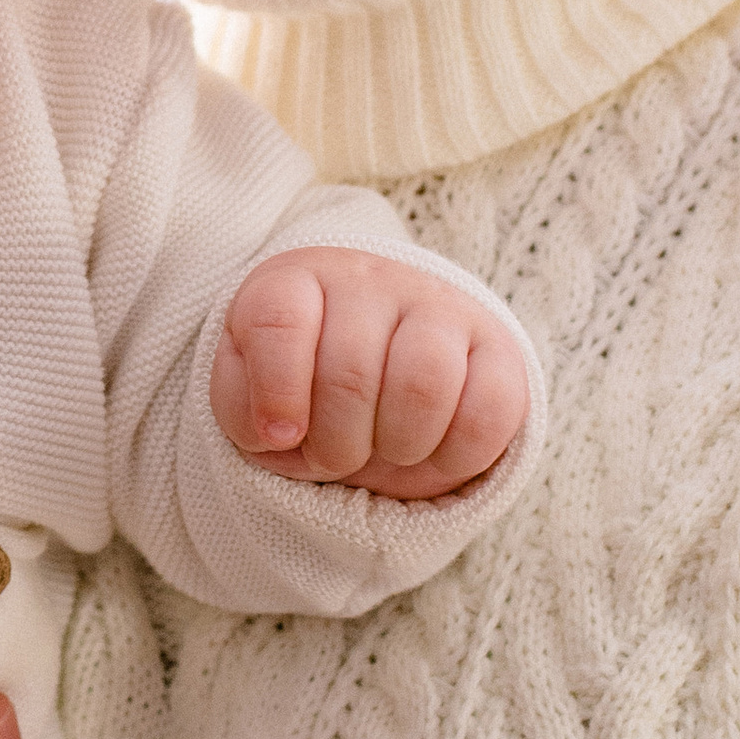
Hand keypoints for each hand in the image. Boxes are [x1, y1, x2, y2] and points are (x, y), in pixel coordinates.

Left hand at [211, 246, 526, 497]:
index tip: (277, 436)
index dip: (274, 394)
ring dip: (396, 448)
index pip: (276, 320)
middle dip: (336, 444)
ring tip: (385, 453)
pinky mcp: (497, 346)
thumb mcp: (250, 391)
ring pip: (423, 385)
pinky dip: (456, 456)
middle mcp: (368, 280)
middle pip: (350, 372)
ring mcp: (438, 306)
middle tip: (335, 458)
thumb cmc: (303, 383)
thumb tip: (277, 431)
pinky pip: (489, 410)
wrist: (380, 363)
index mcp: (296, 281)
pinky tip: (431, 454)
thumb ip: (242, 409)